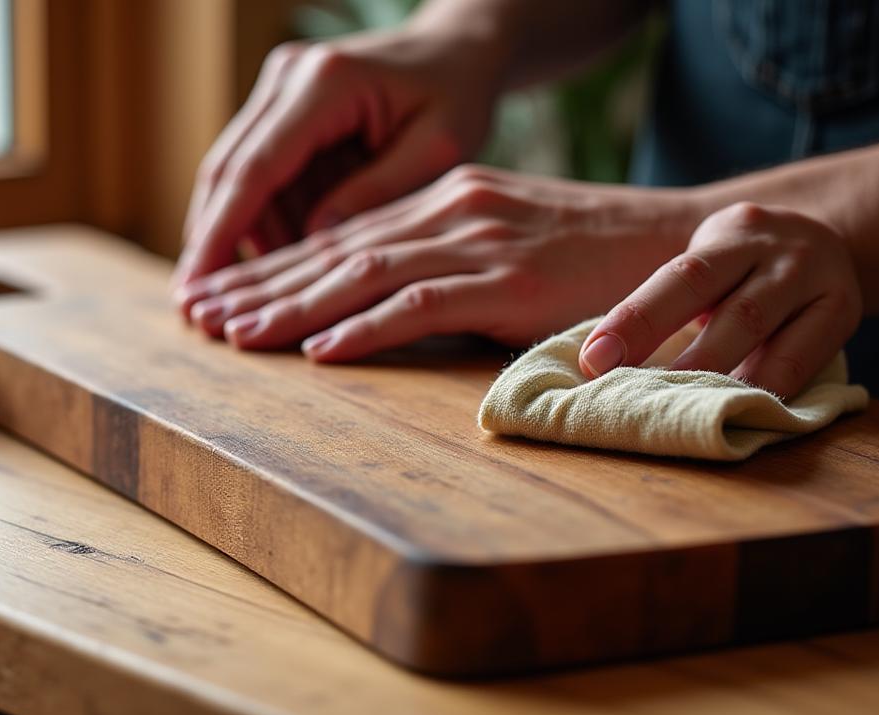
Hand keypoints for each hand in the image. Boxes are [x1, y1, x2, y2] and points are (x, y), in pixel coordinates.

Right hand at [173, 26, 506, 291]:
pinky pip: (258, 173)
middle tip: (193, 310)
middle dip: (208, 243)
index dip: (221, 232)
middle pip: (227, 171)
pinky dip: (264, 220)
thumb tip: (316, 246)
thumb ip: (377, 195)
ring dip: (239, 238)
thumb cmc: (458, 94)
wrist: (456, 47)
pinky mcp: (280, 108)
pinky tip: (276, 265)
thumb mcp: (438, 147)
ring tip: (238, 302)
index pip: (254, 168)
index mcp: (324, 85)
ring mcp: (277, 91)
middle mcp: (286, 79)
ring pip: (235, 176)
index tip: (197, 286)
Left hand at [184, 164, 700, 359]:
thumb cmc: (593, 257)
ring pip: (362, 274)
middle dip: (262, 284)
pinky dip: (364, 329)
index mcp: (444, 201)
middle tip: (199, 313)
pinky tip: (319, 350)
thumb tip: (381, 305)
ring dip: (293, 308)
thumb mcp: (506, 248)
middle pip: (335, 250)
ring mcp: (477, 240)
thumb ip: (445, 267)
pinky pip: (421, 304)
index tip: (223, 293)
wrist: (679, 245)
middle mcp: (449, 211)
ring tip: (234, 334)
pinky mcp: (509, 279)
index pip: (341, 236)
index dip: (275, 267)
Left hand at [579, 203, 862, 398]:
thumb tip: (600, 359)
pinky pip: (802, 360)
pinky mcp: (843, 312)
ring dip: (718, 377)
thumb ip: (668, 301)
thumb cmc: (739, 266)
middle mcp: (779, 250)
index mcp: (731, 233)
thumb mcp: (709, 263)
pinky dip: (765, 388)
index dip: (635, 321)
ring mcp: (818, 279)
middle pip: (726, 308)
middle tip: (633, 393)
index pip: (679, 278)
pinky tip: (734, 409)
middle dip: (677, 358)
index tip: (594, 360)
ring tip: (680, 410)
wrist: (823, 237)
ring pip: (762, 333)